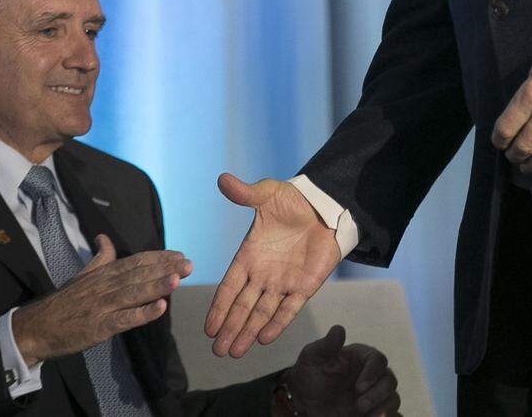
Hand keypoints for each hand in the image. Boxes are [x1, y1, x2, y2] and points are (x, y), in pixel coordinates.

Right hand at [12, 234, 192, 364]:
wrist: (37, 327)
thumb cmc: (64, 301)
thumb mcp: (83, 274)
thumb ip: (100, 258)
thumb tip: (104, 237)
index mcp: (105, 273)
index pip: (137, 261)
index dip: (159, 257)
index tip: (180, 254)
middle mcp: (106, 285)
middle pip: (140, 274)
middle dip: (166, 268)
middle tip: (190, 264)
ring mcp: (103, 305)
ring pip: (135, 292)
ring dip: (158, 285)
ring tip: (179, 279)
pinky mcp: (99, 326)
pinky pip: (124, 319)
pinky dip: (143, 313)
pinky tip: (160, 308)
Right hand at [205, 174, 339, 357]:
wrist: (323, 206)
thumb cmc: (291, 200)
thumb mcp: (267, 194)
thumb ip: (245, 193)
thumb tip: (222, 179)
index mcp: (249, 255)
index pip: (230, 286)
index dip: (219, 307)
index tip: (208, 328)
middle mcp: (263, 274)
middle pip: (243, 306)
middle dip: (230, 328)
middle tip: (218, 350)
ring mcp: (283, 281)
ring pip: (262, 312)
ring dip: (249, 331)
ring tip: (235, 352)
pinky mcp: (305, 285)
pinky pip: (290, 308)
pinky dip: (278, 322)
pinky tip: (265, 338)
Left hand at [281, 325, 400, 416]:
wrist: (304, 404)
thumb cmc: (309, 376)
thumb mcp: (312, 358)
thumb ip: (326, 345)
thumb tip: (339, 329)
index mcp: (361, 357)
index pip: (377, 359)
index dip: (372, 373)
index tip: (359, 387)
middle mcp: (372, 375)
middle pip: (389, 380)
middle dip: (378, 394)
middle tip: (359, 406)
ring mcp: (374, 396)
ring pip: (393, 399)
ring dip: (383, 408)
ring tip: (364, 415)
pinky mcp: (373, 412)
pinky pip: (392, 415)